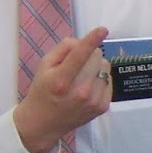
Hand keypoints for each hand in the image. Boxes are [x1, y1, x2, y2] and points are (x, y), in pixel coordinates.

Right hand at [13, 25, 111, 152]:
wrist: (44, 123)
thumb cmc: (42, 90)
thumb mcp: (44, 66)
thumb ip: (63, 49)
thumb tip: (82, 42)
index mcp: (61, 80)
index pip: (79, 56)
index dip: (91, 40)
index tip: (103, 29)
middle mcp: (80, 92)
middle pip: (97, 56)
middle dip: (89, 54)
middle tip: (76, 64)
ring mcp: (94, 101)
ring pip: (105, 67)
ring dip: (95, 66)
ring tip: (81, 77)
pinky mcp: (103, 107)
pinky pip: (109, 80)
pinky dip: (100, 79)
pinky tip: (88, 87)